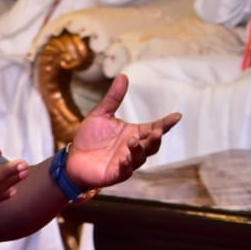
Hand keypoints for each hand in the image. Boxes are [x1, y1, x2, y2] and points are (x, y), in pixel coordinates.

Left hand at [65, 74, 180, 189]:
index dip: (166, 123)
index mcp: (134, 133)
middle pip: (152, 145)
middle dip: (156, 139)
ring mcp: (126, 162)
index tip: (177, 116)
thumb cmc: (89, 138)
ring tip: (133, 141)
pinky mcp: (116, 174)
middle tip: (158, 131)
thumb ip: (113, 98)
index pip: (154, 127)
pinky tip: (124, 158)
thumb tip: (123, 76)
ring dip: (139, 150)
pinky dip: (126, 165)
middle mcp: (133, 148)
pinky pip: (125, 171)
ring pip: (140, 158)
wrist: (73, 158)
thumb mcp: (100, 114)